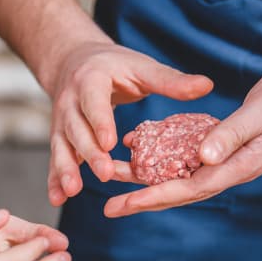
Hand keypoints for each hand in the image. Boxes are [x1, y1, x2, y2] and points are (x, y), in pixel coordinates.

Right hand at [47, 41, 212, 205]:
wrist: (75, 61)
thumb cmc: (115, 67)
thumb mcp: (141, 67)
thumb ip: (171, 81)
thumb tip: (207, 85)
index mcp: (91, 80)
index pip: (94, 102)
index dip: (101, 122)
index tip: (110, 142)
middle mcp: (70, 101)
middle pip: (78, 129)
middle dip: (90, 153)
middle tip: (106, 173)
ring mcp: (61, 121)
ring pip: (61, 146)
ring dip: (65, 170)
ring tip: (71, 191)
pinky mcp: (59, 136)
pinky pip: (56, 158)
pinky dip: (54, 179)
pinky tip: (58, 199)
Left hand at [105, 55, 261, 215]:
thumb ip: (233, 134)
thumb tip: (202, 159)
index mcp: (242, 164)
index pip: (191, 188)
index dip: (155, 197)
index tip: (124, 204)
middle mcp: (235, 167)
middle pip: (183, 190)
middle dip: (146, 198)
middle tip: (109, 206)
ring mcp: (235, 157)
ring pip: (187, 176)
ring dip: (153, 180)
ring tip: (120, 179)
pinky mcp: (233, 143)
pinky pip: (196, 157)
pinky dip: (171, 157)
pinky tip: (150, 150)